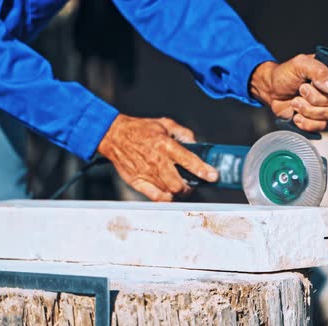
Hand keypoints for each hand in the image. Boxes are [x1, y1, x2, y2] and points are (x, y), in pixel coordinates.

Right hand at [97, 114, 218, 201]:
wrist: (114, 135)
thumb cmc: (140, 129)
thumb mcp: (165, 124)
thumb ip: (184, 133)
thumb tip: (196, 144)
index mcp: (165, 145)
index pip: (189, 161)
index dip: (203, 170)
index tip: (213, 176)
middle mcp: (157, 161)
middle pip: (179, 184)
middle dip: (190, 186)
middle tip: (192, 183)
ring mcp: (147, 174)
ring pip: (169, 192)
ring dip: (179, 191)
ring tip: (180, 186)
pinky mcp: (138, 182)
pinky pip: (156, 197)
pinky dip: (166, 199)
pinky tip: (169, 193)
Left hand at [249, 54, 327, 131]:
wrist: (271, 90)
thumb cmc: (285, 74)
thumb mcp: (299, 64)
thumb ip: (317, 70)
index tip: (311, 82)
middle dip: (312, 98)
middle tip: (299, 91)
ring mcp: (324, 105)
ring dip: (307, 109)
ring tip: (295, 102)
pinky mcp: (316, 119)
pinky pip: (320, 126)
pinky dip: (305, 122)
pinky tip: (296, 116)